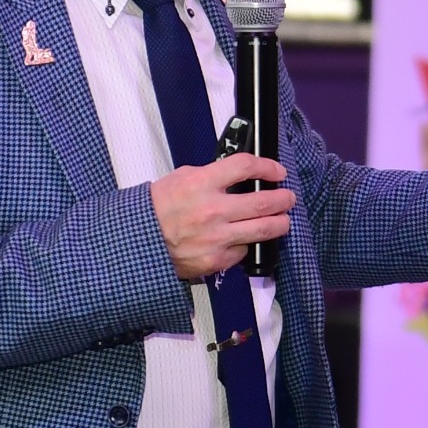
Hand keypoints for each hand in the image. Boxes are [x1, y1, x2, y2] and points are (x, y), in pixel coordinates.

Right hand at [152, 154, 293, 279]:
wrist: (140, 240)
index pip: (245, 167)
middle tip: (288, 198)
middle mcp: (213, 210)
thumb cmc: (158, 207)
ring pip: (263, 230)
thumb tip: (240, 176)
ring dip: (280, 224)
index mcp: (202, 183)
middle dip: (283, 199)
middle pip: (264, 202)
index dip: (268, 167)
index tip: (277, 171)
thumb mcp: (182, 178)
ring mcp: (216, 237)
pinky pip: (243, 250)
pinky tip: (246, 239)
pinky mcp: (216, 260)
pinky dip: (247, 244)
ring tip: (283, 220)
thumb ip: (212, 176)